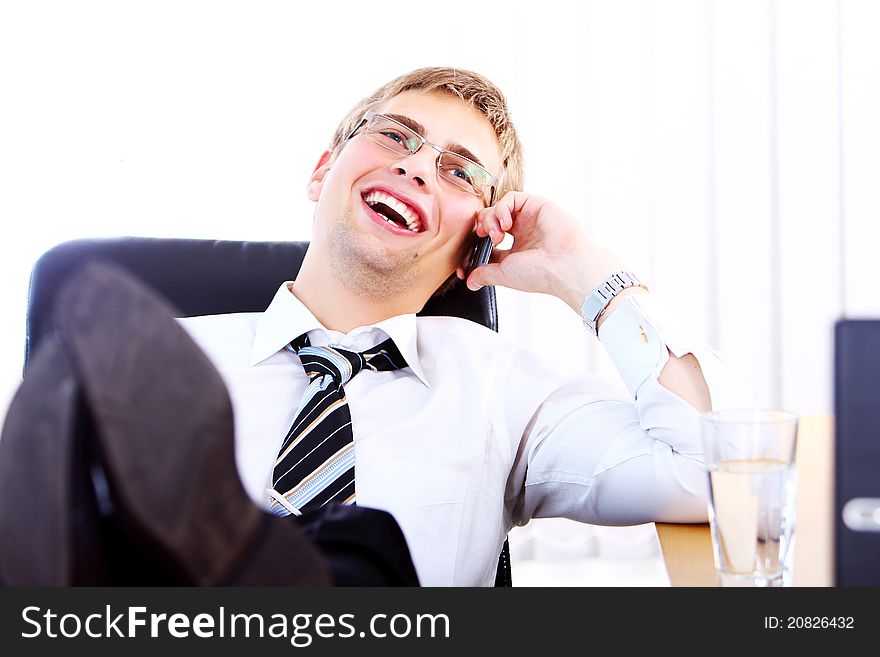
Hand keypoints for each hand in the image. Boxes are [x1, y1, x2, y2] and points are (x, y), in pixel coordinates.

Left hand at [465, 192, 629, 313]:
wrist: (564, 266)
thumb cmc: (540, 274)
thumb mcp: (504, 275)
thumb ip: (485, 274)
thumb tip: (470, 281)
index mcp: (515, 251)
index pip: (487, 243)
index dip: (474, 248)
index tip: (464, 262)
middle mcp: (521, 233)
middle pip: (489, 221)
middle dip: (480, 229)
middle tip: (484, 239)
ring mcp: (528, 219)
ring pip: (497, 208)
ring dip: (490, 219)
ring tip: (498, 235)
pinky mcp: (535, 205)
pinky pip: (511, 198)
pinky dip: (502, 208)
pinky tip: (506, 224)